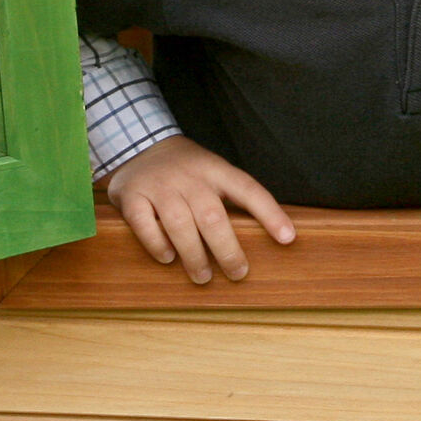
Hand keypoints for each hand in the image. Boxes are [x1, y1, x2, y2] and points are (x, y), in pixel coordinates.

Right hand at [105, 134, 294, 283]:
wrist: (139, 143)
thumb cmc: (186, 169)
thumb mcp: (212, 170)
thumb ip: (230, 197)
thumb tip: (267, 233)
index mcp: (216, 169)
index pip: (248, 190)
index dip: (270, 214)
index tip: (288, 238)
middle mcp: (190, 177)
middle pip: (213, 217)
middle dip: (228, 251)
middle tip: (238, 274)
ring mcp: (160, 186)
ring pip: (180, 225)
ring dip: (194, 256)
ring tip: (203, 276)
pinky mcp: (133, 196)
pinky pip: (145, 225)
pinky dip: (157, 245)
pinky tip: (168, 258)